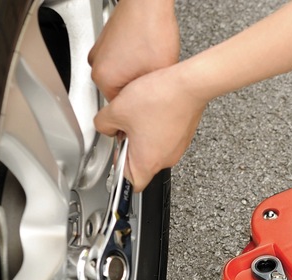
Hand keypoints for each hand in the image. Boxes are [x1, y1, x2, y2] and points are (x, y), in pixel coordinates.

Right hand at [89, 0, 179, 100]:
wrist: (148, 1)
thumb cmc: (152, 30)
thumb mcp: (159, 75)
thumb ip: (151, 97)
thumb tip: (152, 109)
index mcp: (104, 79)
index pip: (120, 109)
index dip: (139, 109)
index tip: (149, 106)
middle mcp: (97, 66)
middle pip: (119, 92)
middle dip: (137, 92)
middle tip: (155, 85)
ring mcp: (100, 52)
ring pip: (120, 76)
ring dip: (135, 76)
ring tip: (152, 66)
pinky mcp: (106, 41)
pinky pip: (120, 61)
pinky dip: (133, 62)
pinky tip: (147, 55)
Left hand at [94, 64, 206, 190]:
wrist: (188, 84)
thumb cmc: (160, 99)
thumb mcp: (116, 110)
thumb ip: (103, 124)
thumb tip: (105, 126)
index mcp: (147, 162)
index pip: (130, 184)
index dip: (119, 171)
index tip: (116, 156)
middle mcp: (165, 159)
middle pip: (141, 164)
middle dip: (129, 147)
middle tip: (125, 127)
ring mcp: (177, 148)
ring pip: (153, 149)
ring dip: (142, 135)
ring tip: (139, 114)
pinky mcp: (184, 135)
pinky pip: (165, 138)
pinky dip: (156, 127)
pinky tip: (152, 109)